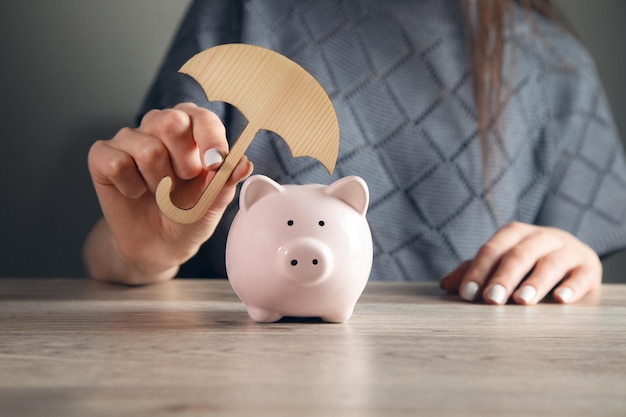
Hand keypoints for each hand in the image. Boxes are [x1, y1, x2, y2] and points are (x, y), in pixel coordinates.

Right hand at [84, 103, 251, 283]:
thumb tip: (244, 163)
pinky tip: (135, 193)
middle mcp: (160, 124)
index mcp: (193, 127)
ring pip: (148, 150)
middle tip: (184, 182)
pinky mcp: (103, 155)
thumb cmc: (190, 215)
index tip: (213, 166)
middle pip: (171, 122)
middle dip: (183, 162)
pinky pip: (118, 164)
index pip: (202, 117)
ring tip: (160, 193)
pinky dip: (131, 188)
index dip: (210, 139)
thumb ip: (227, 181)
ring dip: (159, 184)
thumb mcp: (214, 203)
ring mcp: (129, 137)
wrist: (160, 244)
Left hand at [439, 222, 601, 304]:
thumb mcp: (500, 263)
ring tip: (522, 300)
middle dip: (503, 278)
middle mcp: (541, 236)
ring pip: (550, 263)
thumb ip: (474, 272)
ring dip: (535, 282)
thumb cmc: (527, 262)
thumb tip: (445, 286)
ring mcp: (567, 250)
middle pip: (519, 255)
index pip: (493, 250)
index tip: (466, 294)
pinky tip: (561, 300)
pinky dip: (572, 287)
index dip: (478, 271)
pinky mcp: (589, 266)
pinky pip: (582, 275)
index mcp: (515, 233)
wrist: (571, 256)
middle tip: (491, 300)